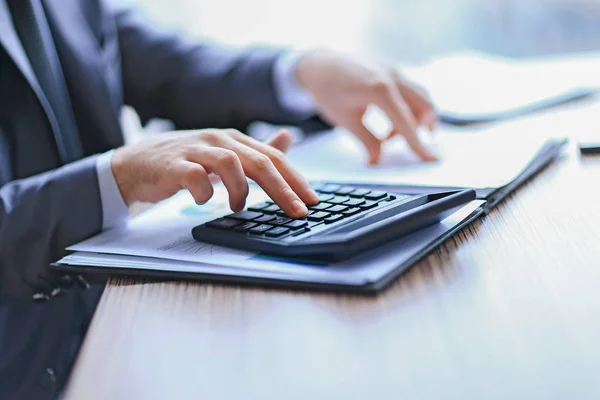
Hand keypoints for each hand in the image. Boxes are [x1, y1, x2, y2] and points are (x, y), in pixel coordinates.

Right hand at [111, 129, 318, 217]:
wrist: (135, 164)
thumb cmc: (183, 161)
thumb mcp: (223, 153)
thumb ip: (256, 150)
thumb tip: (288, 137)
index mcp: (233, 139)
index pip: (272, 157)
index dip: (295, 178)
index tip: (312, 201)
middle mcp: (217, 140)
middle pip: (259, 161)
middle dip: (282, 188)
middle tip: (298, 211)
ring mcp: (195, 150)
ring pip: (231, 163)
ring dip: (241, 190)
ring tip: (239, 208)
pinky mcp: (173, 165)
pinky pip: (196, 176)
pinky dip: (206, 192)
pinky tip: (205, 201)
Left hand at [295, 51, 437, 163]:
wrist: (319, 63)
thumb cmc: (328, 89)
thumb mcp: (345, 119)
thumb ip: (366, 140)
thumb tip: (377, 161)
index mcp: (379, 88)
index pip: (406, 121)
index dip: (418, 143)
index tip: (430, 159)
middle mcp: (392, 76)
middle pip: (424, 104)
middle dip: (425, 127)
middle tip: (417, 146)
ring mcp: (394, 71)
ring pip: (419, 97)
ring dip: (414, 119)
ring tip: (390, 137)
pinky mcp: (392, 72)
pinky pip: (409, 92)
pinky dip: (406, 109)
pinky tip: (389, 123)